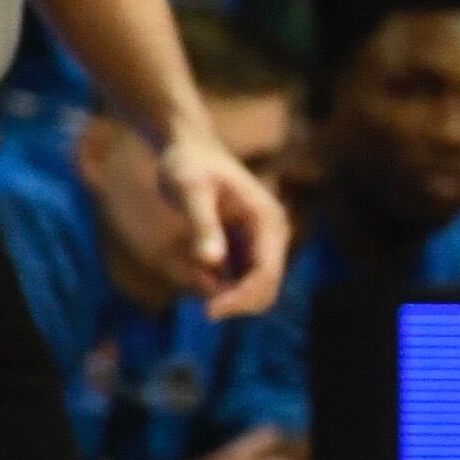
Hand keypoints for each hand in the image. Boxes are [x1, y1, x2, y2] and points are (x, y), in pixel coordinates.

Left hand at [156, 123, 294, 319]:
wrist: (188, 148)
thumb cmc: (188, 164)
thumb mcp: (190, 190)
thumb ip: (202, 224)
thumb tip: (212, 261)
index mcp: (267, 221)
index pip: (267, 274)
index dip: (242, 298)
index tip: (210, 311)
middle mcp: (271, 235)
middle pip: (266, 289)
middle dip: (237, 302)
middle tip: (201, 308)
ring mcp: (259, 243)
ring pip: (254, 289)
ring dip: (226, 296)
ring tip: (192, 276)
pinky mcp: (244, 247)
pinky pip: (237, 280)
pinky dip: (218, 287)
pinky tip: (194, 271)